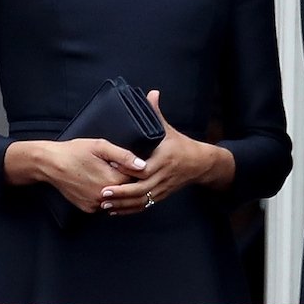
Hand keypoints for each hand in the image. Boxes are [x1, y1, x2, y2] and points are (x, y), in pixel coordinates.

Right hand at [6, 137, 146, 214]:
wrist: (50, 164)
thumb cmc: (75, 152)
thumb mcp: (101, 147)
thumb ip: (124, 156)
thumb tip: (143, 165)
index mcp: (112, 180)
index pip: (137, 180)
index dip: (135, 170)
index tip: (128, 162)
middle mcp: (105, 197)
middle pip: (127, 191)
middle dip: (127, 180)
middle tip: (115, 167)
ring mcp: (95, 205)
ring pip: (116, 199)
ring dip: (116, 189)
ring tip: (105, 173)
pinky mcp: (87, 209)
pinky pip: (104, 204)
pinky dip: (106, 195)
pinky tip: (98, 182)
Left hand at [99, 91, 234, 215]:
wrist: (200, 164)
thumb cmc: (182, 145)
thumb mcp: (169, 130)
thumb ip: (156, 113)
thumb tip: (151, 93)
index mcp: (163, 159)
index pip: (143, 168)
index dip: (127, 169)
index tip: (110, 168)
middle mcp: (162, 176)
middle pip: (140, 189)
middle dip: (121, 192)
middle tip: (102, 193)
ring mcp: (162, 187)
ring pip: (141, 200)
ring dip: (122, 203)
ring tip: (104, 204)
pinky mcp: (161, 195)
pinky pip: (144, 205)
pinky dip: (129, 209)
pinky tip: (115, 210)